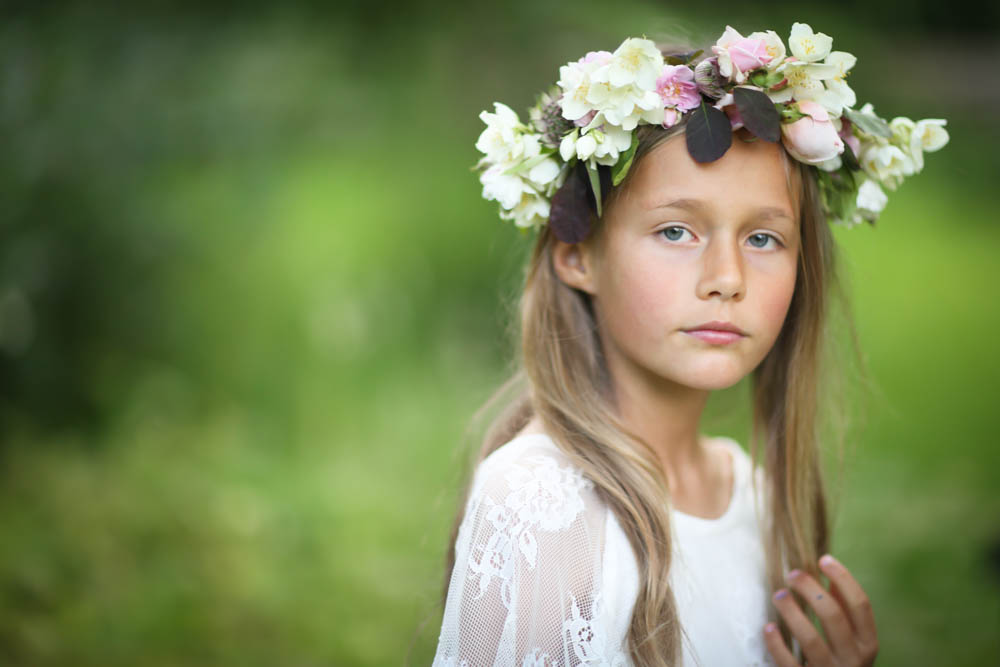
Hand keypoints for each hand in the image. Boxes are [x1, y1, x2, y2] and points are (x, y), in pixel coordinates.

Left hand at [763, 554, 878, 665]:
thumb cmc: (841, 662)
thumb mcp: (852, 640)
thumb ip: (844, 610)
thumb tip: (832, 575)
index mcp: (868, 644)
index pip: (861, 605)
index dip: (843, 578)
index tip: (822, 559)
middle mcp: (854, 661)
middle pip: (834, 618)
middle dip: (811, 591)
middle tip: (792, 574)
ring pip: (811, 640)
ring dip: (792, 613)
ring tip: (779, 594)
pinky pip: (790, 664)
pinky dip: (777, 644)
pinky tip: (767, 627)